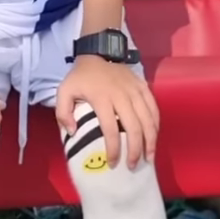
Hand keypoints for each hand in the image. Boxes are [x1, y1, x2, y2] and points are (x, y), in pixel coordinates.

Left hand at [56, 55, 158, 169]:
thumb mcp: (64, 91)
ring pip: (148, 119)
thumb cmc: (81, 77)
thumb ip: (63, 113)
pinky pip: (154, 108)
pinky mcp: (144, 87)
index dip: (113, 148)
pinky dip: (156, 125)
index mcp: (101, 98)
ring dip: (150, 140)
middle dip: (136, 149)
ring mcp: (135, 90)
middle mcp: (122, 95)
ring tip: (149, 157)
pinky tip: (154, 138)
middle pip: (134, 126)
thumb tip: (73, 133)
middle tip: (134, 166)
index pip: (110, 128)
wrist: (99, 52)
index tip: (113, 163)